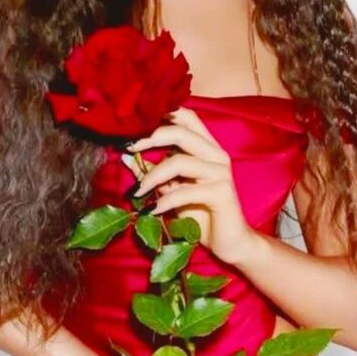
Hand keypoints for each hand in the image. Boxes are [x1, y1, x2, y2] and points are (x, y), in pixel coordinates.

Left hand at [127, 105, 256, 265]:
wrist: (230, 242)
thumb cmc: (201, 214)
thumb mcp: (172, 190)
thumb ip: (154, 173)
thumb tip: (126, 157)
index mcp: (207, 148)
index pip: (187, 117)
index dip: (162, 113)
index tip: (134, 126)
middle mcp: (216, 155)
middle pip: (181, 132)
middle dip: (150, 138)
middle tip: (128, 148)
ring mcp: (221, 173)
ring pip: (179, 162)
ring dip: (152, 176)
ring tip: (138, 192)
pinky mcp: (221, 193)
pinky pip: (185, 191)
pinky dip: (165, 201)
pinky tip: (153, 210)